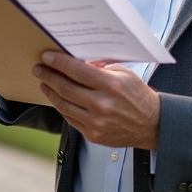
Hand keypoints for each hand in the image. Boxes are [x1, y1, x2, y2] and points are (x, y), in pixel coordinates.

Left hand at [33, 51, 159, 149]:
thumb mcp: (124, 74)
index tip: (47, 57)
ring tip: (44, 82)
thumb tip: (77, 61)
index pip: (77, 71)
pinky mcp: (93, 134)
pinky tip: (57, 98)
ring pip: (64, 105)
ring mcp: (96, 121)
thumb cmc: (138, 96)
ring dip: (50, 92)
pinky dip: (61, 107)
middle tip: (39, 69)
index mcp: (110, 85)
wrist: (152, 124)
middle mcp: (102, 104)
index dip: (59, 63)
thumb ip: (101, 67)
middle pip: (66, 87)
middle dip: (49, 76)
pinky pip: (70, 119)